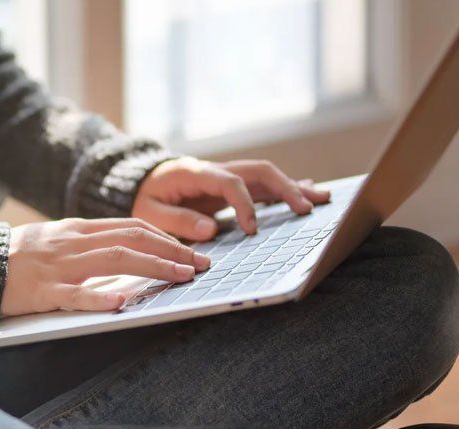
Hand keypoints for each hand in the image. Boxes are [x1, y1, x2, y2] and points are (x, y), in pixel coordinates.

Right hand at [0, 218, 209, 314]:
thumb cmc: (17, 256)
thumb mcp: (57, 241)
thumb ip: (88, 244)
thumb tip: (128, 252)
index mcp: (78, 229)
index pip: (131, 226)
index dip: (165, 237)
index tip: (190, 250)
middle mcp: (73, 242)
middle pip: (132, 239)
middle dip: (172, 251)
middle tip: (201, 265)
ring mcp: (59, 266)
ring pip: (114, 260)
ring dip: (153, 267)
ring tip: (181, 276)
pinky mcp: (43, 291)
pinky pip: (74, 294)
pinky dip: (100, 296)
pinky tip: (122, 302)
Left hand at [132, 157, 330, 240]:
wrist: (137, 182)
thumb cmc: (143, 198)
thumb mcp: (149, 213)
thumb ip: (177, 220)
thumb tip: (212, 229)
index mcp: (193, 173)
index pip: (230, 182)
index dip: (244, 205)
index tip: (251, 230)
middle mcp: (214, 170)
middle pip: (257, 171)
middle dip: (284, 188)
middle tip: (305, 208)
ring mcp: (225, 176)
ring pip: (264, 176)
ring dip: (293, 187)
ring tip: (321, 199)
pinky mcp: (229, 185)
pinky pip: (261, 185)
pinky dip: (284, 189)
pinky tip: (307, 194)